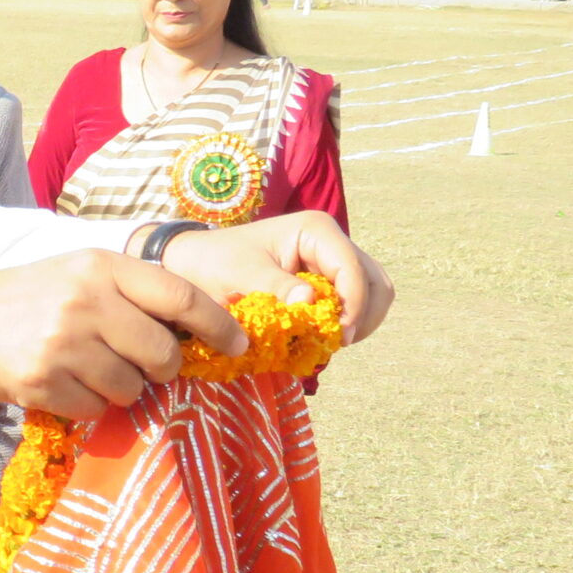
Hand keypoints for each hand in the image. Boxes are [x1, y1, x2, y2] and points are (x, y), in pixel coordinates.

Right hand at [0, 249, 242, 417]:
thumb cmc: (33, 295)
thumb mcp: (84, 272)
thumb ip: (135, 293)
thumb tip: (198, 331)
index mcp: (102, 266)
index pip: (180, 297)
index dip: (218, 325)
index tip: (238, 345)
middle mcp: (85, 302)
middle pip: (162, 355)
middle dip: (162, 369)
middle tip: (143, 365)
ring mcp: (63, 344)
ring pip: (131, 389)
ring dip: (121, 389)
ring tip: (91, 370)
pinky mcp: (42, 382)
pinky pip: (95, 409)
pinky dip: (88, 404)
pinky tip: (65, 383)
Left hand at [157, 211, 392, 345]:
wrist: (198, 262)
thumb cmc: (216, 262)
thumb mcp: (242, 274)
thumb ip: (276, 288)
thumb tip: (310, 301)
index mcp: (315, 230)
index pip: (352, 268)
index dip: (353, 304)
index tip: (338, 336)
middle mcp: (330, 241)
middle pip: (375, 281)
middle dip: (363, 314)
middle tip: (336, 342)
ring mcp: (331, 261)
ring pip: (372, 293)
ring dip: (359, 321)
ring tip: (330, 341)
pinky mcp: (325, 280)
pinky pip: (352, 303)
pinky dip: (346, 322)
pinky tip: (322, 336)